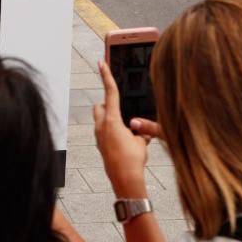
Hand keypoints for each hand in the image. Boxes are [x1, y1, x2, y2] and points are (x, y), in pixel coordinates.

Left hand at [92, 59, 150, 196]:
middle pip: (101, 105)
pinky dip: (112, 130)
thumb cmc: (133, 160)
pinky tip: (126, 139)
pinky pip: (104, 131)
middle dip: (109, 103)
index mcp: (112, 120)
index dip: (107, 75)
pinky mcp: (100, 145)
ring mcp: (98, 136)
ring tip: (128, 128)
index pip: (110, 92)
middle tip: (123, 108)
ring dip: (111, 118)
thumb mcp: (143, 141)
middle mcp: (101, 126)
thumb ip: (142, 129)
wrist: (124, 180)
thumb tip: (143, 128)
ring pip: (101, 119)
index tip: (101, 61)